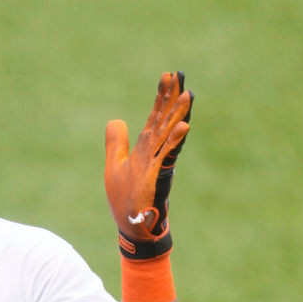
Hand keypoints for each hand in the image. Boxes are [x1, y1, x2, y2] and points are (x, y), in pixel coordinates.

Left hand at [104, 71, 192, 258]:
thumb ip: (116, 142)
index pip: (154, 117)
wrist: (133, 228)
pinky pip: (165, 156)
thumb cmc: (126, 199)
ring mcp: (156, 165)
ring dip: (178, 115)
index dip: (160, 97)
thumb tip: (117, 120)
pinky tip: (183, 127)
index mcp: (145, 149)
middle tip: (179, 73)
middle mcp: (154, 153)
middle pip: (163, 120)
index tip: (167, 75)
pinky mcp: (154, 178)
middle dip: (170, 98)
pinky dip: (174, 141)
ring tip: (188, 93)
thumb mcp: (114, 165)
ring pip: (168, 134)